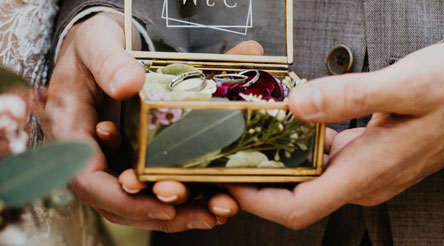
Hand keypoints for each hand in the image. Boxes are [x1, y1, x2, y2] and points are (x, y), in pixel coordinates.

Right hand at [45, 12, 261, 231]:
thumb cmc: (94, 43)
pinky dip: (182, 194)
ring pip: (139, 199)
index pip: (88, 181)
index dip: (122, 200)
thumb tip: (128, 85)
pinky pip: (152, 183)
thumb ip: (108, 61)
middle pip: (119, 201)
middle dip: (162, 212)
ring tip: (219, 209)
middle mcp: (92, 153)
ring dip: (179, 210)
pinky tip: (214, 194)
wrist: (103, 47)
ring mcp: (114, 157)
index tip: (162, 204)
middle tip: (206, 213)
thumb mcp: (97, 42)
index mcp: (72, 131)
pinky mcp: (134, 154)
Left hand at [226, 43, 443, 229]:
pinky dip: (298, 150)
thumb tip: (297, 106)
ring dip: (275, 165)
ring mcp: (363, 170)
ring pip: (307, 178)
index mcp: (366, 172)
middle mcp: (361, 180)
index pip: (300, 207)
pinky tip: (287, 128)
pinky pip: (321, 161)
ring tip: (246, 143)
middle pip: (296, 196)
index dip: (260, 202)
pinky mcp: (365, 157)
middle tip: (227, 158)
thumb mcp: (404, 86)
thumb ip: (349, 96)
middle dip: (257, 183)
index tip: (231, 184)